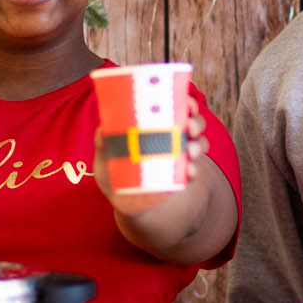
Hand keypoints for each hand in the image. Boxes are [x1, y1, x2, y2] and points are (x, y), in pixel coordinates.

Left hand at [94, 107, 209, 216]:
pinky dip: (194, 170)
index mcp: (158, 126)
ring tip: (190, 151)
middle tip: (189, 127)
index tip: (188, 102)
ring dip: (198, 145)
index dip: (187, 103)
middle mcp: (173, 139)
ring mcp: (180, 158)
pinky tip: (189, 171)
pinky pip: (194, 171)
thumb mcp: (105, 155)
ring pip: (199, 145)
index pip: (178, 108)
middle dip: (196, 123)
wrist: (123, 201)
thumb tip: (103, 130)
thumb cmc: (113, 172)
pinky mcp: (181, 178)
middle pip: (194, 124)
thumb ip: (103, 143)